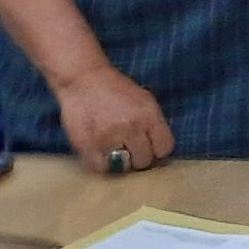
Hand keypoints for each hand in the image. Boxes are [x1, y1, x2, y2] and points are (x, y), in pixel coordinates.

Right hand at [55, 62, 174, 174]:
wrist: (84, 79)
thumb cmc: (117, 89)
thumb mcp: (145, 100)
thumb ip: (154, 124)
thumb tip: (159, 150)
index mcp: (149, 115)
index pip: (165, 148)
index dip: (157, 149)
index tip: (150, 147)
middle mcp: (131, 127)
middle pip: (144, 161)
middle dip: (139, 156)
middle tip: (130, 148)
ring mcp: (108, 138)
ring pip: (123, 168)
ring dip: (120, 163)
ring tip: (115, 151)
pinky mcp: (87, 145)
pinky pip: (100, 168)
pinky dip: (102, 164)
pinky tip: (101, 153)